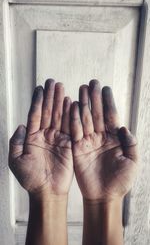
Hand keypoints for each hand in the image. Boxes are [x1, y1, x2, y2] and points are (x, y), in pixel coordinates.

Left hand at [9, 79, 72, 196]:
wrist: (46, 191)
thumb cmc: (30, 178)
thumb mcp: (16, 160)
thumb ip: (16, 142)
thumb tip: (21, 125)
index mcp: (32, 137)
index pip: (35, 115)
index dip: (37, 101)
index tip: (39, 88)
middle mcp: (45, 135)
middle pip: (48, 112)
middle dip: (50, 97)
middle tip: (53, 82)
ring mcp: (57, 138)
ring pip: (59, 116)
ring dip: (60, 102)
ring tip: (61, 88)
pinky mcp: (68, 144)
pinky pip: (70, 127)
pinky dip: (71, 115)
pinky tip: (71, 103)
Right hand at [71, 80, 137, 201]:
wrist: (105, 196)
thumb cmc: (121, 181)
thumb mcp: (132, 162)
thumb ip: (131, 144)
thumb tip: (123, 127)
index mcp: (115, 138)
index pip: (111, 116)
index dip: (108, 102)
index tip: (105, 88)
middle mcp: (101, 137)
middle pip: (97, 114)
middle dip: (95, 98)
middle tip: (92, 82)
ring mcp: (88, 141)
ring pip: (85, 119)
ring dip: (83, 104)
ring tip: (82, 89)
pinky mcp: (78, 148)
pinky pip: (75, 131)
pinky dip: (73, 119)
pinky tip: (72, 105)